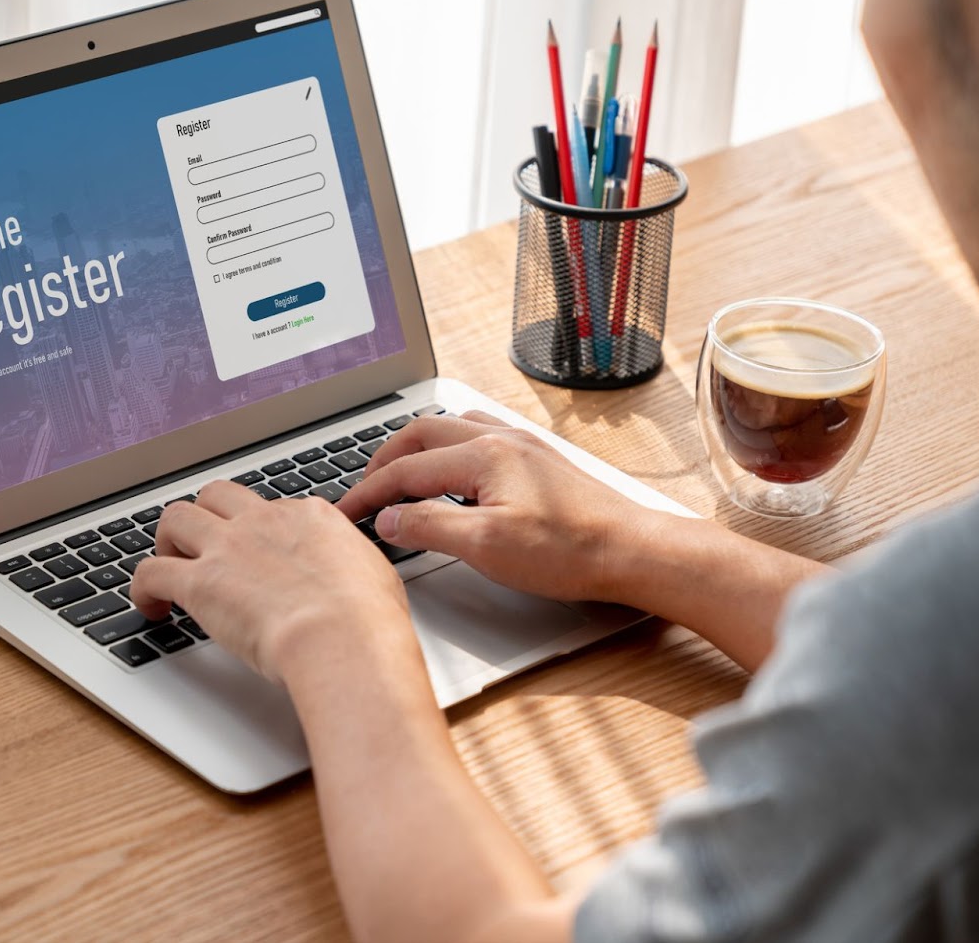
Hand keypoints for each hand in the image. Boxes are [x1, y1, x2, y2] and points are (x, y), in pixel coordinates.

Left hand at [129, 482, 411, 684]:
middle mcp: (263, 521)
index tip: (256, 554)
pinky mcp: (199, 582)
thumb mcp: (374, 574)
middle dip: (205, 517)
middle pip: (216, 495)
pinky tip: (152, 607)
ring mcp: (228, 547)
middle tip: (203, 548)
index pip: (270, 508)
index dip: (258, 531)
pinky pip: (149, 571)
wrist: (341, 637)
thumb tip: (351, 575)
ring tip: (170, 570)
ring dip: (168, 542)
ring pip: (175, 518)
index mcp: (309, 517)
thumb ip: (352, 565)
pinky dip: (143, 588)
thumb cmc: (366, 619)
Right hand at [337, 411, 669, 603]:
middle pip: (421, 433)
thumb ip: (430, 528)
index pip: (405, 470)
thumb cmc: (570, 550)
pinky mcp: (537, 460)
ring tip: (397, 473)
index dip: (368, 493)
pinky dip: (446, 447)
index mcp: (482, 456)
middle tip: (363, 489)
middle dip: (384, 459)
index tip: (345, 513)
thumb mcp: (487, 548)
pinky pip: (477, 435)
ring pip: (450, 427)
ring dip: (415, 447)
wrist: (632, 550)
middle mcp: (500, 439)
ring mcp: (521, 445)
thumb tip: (389, 520)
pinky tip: (451, 468)